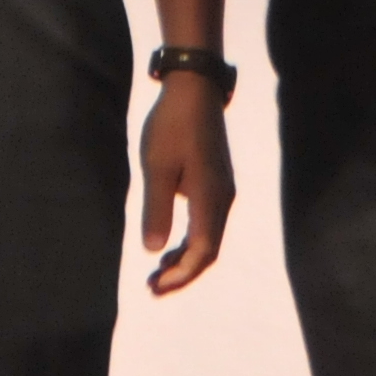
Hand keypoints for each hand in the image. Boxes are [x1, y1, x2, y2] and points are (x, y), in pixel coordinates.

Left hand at [138, 69, 232, 294]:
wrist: (195, 88)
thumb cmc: (173, 125)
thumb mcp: (157, 167)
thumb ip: (156, 209)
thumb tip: (154, 250)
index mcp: (211, 199)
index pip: (202, 252)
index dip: (180, 275)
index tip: (154, 286)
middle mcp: (223, 200)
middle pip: (209, 251)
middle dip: (182, 274)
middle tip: (152, 287)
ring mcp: (222, 191)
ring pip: (209, 238)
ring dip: (185, 259)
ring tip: (158, 272)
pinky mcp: (216, 182)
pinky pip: (207, 224)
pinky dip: (189, 241)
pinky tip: (169, 245)